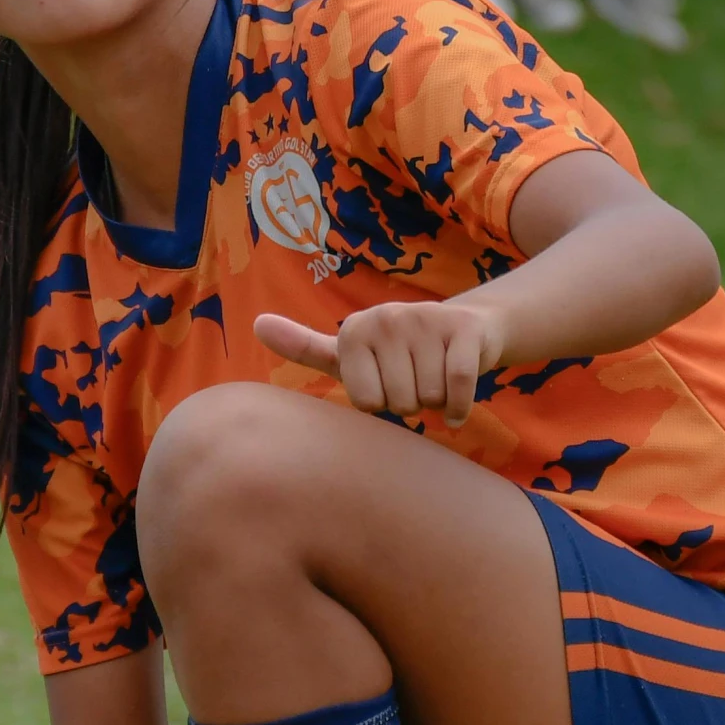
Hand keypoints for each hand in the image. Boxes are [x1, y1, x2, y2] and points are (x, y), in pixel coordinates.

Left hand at [256, 298, 503, 426]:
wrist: (467, 328)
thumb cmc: (398, 352)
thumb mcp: (349, 353)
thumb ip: (304, 346)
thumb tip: (256, 324)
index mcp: (353, 329)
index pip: (367, 402)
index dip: (382, 403)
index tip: (387, 381)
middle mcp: (385, 317)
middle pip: (399, 402)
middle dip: (413, 402)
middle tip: (417, 377)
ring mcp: (425, 319)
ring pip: (429, 397)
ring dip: (438, 400)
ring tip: (436, 374)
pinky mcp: (462, 328)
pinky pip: (459, 387)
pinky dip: (461, 406)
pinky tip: (457, 403)